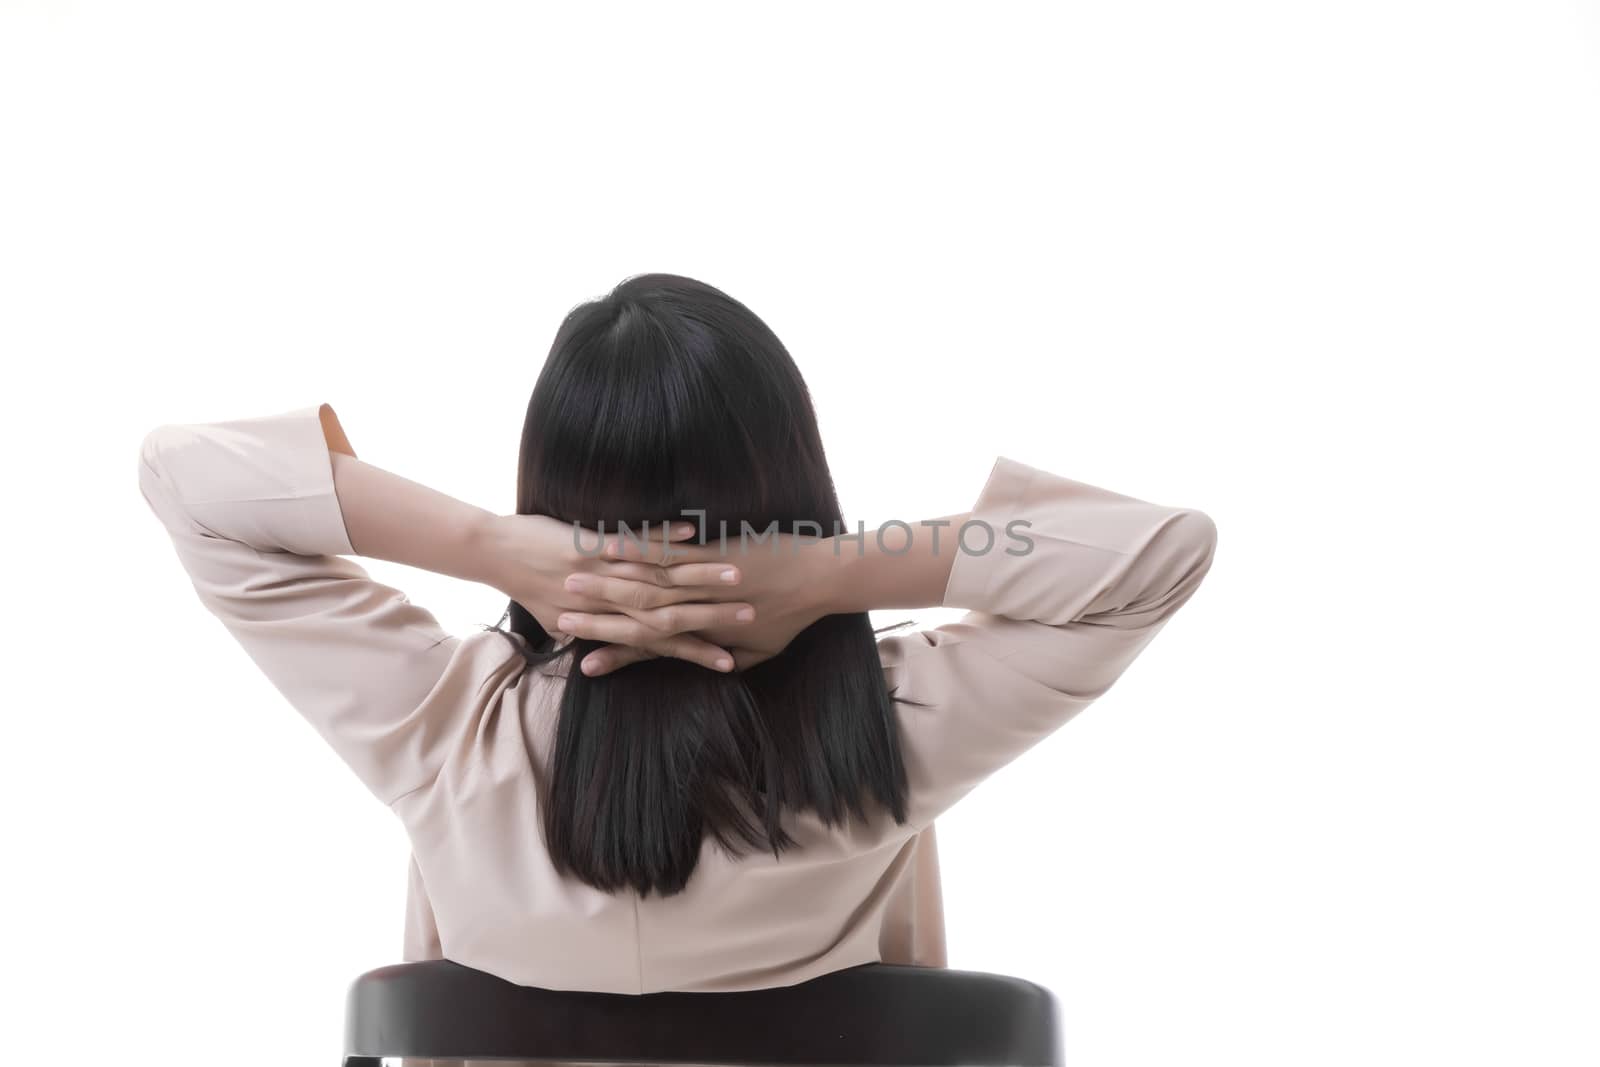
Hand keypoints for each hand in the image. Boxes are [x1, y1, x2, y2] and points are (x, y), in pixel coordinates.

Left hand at [482, 513, 758, 672]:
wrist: (493, 553)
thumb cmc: (526, 585)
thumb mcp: (555, 617)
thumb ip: (584, 631)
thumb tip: (595, 652)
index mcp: (605, 621)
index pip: (660, 643)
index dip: (696, 652)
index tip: (730, 661)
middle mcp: (609, 600)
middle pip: (671, 614)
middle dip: (715, 617)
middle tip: (750, 621)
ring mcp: (603, 570)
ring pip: (661, 578)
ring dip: (702, 576)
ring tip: (738, 578)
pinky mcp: (595, 541)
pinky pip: (635, 538)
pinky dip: (664, 536)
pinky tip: (694, 532)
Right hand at [558, 529, 837, 675]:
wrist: (823, 578)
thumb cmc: (794, 617)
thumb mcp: (761, 650)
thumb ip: (732, 657)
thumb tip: (715, 667)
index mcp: (705, 635)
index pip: (650, 650)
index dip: (615, 656)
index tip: (583, 663)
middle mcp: (697, 607)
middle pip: (635, 614)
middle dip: (595, 614)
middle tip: (560, 615)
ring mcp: (702, 576)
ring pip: (643, 580)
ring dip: (604, 581)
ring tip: (570, 579)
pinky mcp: (711, 547)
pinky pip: (668, 547)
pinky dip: (637, 547)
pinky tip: (608, 544)